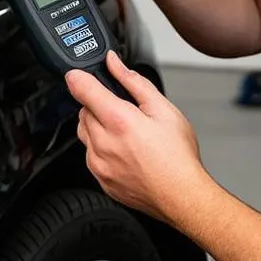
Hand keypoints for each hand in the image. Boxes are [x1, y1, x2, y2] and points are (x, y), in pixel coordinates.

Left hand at [66, 51, 209, 225]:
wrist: (182, 196)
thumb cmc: (178, 156)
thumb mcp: (162, 108)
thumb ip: (134, 82)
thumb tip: (115, 63)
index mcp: (118, 121)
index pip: (82, 89)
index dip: (78, 77)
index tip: (78, 74)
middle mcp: (103, 144)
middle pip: (83, 111)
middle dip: (97, 105)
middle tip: (123, 110)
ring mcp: (99, 165)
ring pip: (84, 133)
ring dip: (97, 127)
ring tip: (126, 132)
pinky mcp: (101, 180)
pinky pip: (91, 156)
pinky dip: (101, 149)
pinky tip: (125, 151)